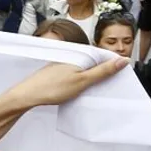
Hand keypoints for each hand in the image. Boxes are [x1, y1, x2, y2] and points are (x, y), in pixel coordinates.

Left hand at [6, 57, 129, 107]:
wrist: (28, 95)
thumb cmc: (53, 88)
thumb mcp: (82, 81)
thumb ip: (102, 71)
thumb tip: (122, 59)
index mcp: (80, 55)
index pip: (104, 56)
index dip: (114, 65)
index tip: (122, 77)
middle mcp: (73, 57)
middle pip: (95, 63)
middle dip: (104, 73)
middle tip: (111, 87)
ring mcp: (65, 64)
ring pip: (85, 70)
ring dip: (93, 78)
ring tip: (97, 90)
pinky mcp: (59, 72)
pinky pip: (76, 75)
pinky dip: (82, 82)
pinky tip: (82, 90)